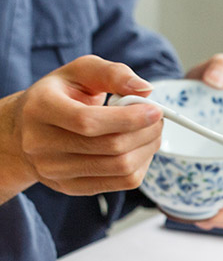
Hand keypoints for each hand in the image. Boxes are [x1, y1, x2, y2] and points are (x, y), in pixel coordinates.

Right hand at [0, 55, 162, 200]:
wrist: (26, 130)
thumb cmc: (59, 96)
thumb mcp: (79, 73)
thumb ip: (112, 74)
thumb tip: (145, 89)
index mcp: (41, 108)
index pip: (89, 121)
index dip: (129, 118)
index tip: (155, 111)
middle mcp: (41, 143)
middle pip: (110, 147)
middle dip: (145, 133)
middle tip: (159, 121)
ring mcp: (55, 170)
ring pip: (120, 169)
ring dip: (147, 151)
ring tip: (153, 134)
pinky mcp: (71, 187)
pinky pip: (120, 184)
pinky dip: (140, 166)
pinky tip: (141, 151)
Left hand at [183, 52, 222, 227]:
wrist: (160, 110)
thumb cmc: (193, 97)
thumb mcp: (204, 75)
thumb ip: (218, 68)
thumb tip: (218, 82)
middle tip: (216, 195)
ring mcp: (222, 187)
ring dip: (220, 214)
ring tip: (200, 209)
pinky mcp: (201, 198)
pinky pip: (210, 217)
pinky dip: (202, 218)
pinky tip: (190, 212)